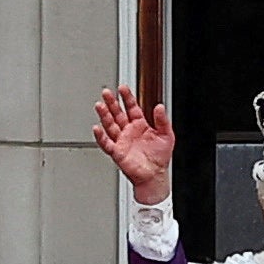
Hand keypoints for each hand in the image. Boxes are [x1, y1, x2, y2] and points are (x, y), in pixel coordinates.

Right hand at [89, 86, 175, 206]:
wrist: (155, 176)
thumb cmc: (160, 158)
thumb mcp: (166, 135)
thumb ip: (162, 120)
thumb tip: (159, 106)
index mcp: (140, 125)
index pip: (132, 107)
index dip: (127, 97)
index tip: (122, 88)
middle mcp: (129, 131)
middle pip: (118, 113)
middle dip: (112, 103)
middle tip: (106, 92)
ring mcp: (122, 141)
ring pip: (110, 125)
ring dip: (104, 115)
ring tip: (99, 105)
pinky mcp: (117, 152)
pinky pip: (106, 143)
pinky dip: (101, 136)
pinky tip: (97, 128)